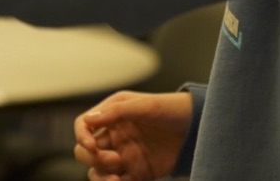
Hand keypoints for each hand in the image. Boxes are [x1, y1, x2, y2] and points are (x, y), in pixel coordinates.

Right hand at [73, 91, 192, 180]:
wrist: (197, 129)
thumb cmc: (172, 110)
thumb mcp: (145, 106)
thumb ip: (117, 112)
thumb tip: (88, 121)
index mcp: (113, 114)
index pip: (83, 125)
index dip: (82, 136)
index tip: (92, 146)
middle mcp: (114, 135)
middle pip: (85, 151)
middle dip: (93, 158)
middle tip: (115, 159)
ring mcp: (124, 154)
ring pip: (96, 170)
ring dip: (100, 176)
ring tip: (117, 178)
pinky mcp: (136, 172)